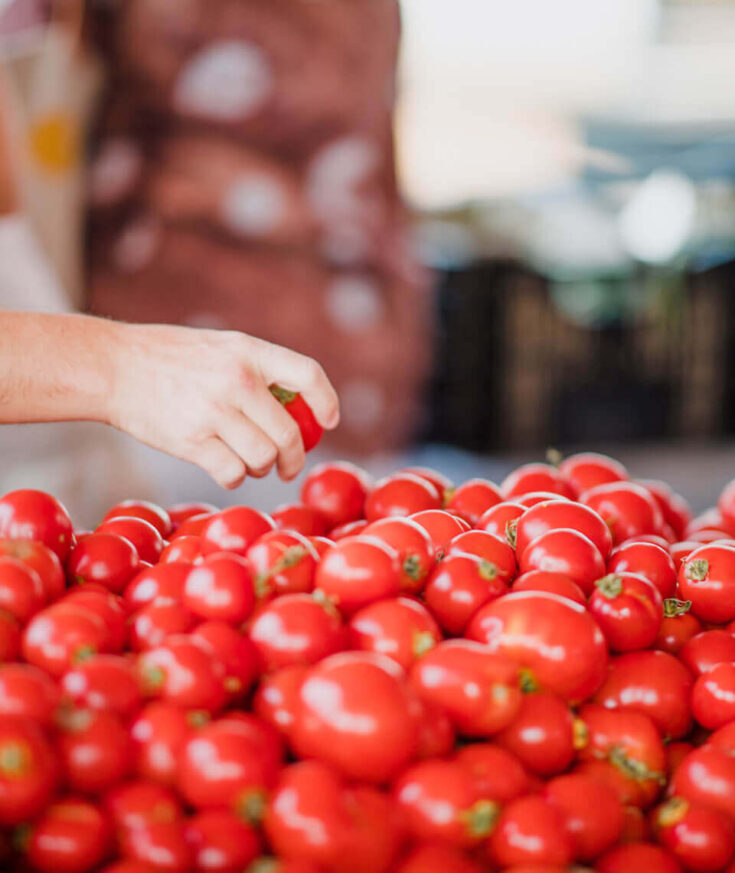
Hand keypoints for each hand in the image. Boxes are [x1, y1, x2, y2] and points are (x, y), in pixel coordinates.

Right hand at [106, 322, 339, 487]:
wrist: (114, 367)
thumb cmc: (171, 358)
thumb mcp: (221, 346)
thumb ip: (257, 370)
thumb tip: (298, 408)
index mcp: (249, 351)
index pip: (308, 375)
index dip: (327, 402)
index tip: (330, 422)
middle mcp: (237, 380)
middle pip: (290, 433)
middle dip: (294, 457)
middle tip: (287, 465)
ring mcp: (214, 411)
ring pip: (264, 457)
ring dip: (262, 468)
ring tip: (251, 462)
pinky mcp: (192, 441)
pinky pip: (233, 473)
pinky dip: (235, 478)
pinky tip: (226, 469)